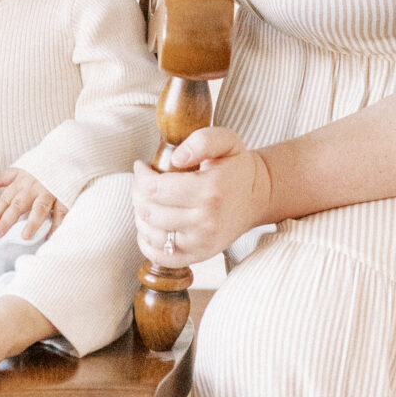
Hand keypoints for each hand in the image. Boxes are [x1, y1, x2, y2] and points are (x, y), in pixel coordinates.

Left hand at [0, 171, 66, 238]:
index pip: (6, 199)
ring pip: (39, 208)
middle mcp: (33, 188)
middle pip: (18, 205)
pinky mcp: (64, 195)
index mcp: (21, 183)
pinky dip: (57, 224)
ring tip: (25, 237)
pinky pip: (61, 211)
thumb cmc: (41, 166)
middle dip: (7, 220)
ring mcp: (49, 192)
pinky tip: (50, 236)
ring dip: (32, 223)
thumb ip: (5, 178)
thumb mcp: (21, 169)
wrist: (66, 154)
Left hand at [131, 128, 271, 265]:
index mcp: (210, 190)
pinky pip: (160, 255)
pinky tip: (152, 225)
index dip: (141, 175)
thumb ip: (202, 141)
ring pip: (150, 233)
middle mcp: (206, 221)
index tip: (143, 166)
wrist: (257, 197)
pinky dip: (147, 241)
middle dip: (138, 193)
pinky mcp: (199, 256)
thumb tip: (176, 158)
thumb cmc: (237, 167)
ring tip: (149, 201)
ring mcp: (202, 242)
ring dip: (141, 215)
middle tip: (144, 182)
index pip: (154, 188)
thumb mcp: (227, 141)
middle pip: (149, 211)